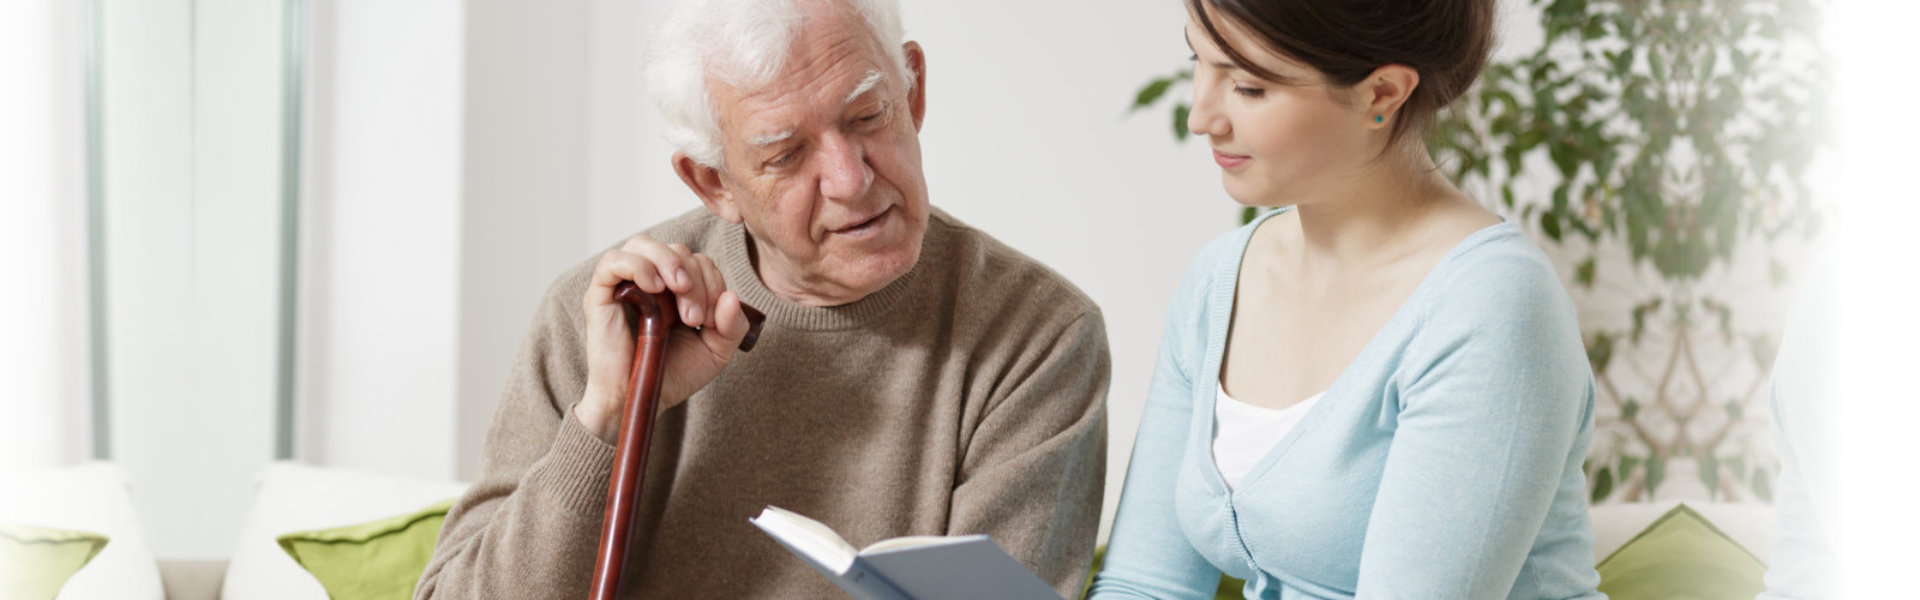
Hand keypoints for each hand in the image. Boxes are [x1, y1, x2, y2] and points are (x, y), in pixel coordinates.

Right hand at [574, 235, 752, 444]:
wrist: (635, 400)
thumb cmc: (670, 374)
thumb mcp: (714, 352)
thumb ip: (732, 326)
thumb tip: (732, 296)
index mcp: (677, 289)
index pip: (699, 261)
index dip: (712, 281)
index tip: (711, 319)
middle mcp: (651, 280)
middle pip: (677, 250)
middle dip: (695, 279)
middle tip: (695, 317)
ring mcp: (624, 284)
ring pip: (644, 244)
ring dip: (669, 262)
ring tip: (679, 289)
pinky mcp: (600, 293)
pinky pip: (614, 261)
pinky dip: (638, 266)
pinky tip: (654, 287)